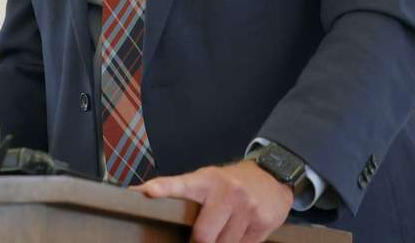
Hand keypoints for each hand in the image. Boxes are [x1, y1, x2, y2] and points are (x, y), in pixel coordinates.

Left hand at [131, 160, 293, 242]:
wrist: (272, 177)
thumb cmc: (231, 183)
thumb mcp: (209, 181)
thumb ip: (184, 191)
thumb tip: (142, 194)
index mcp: (207, 180)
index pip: (183, 184)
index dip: (165, 188)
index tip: (148, 191)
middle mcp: (227, 191)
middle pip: (202, 235)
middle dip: (200, 242)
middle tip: (202, 237)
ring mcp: (246, 207)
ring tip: (227, 227)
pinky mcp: (261, 222)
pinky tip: (242, 228)